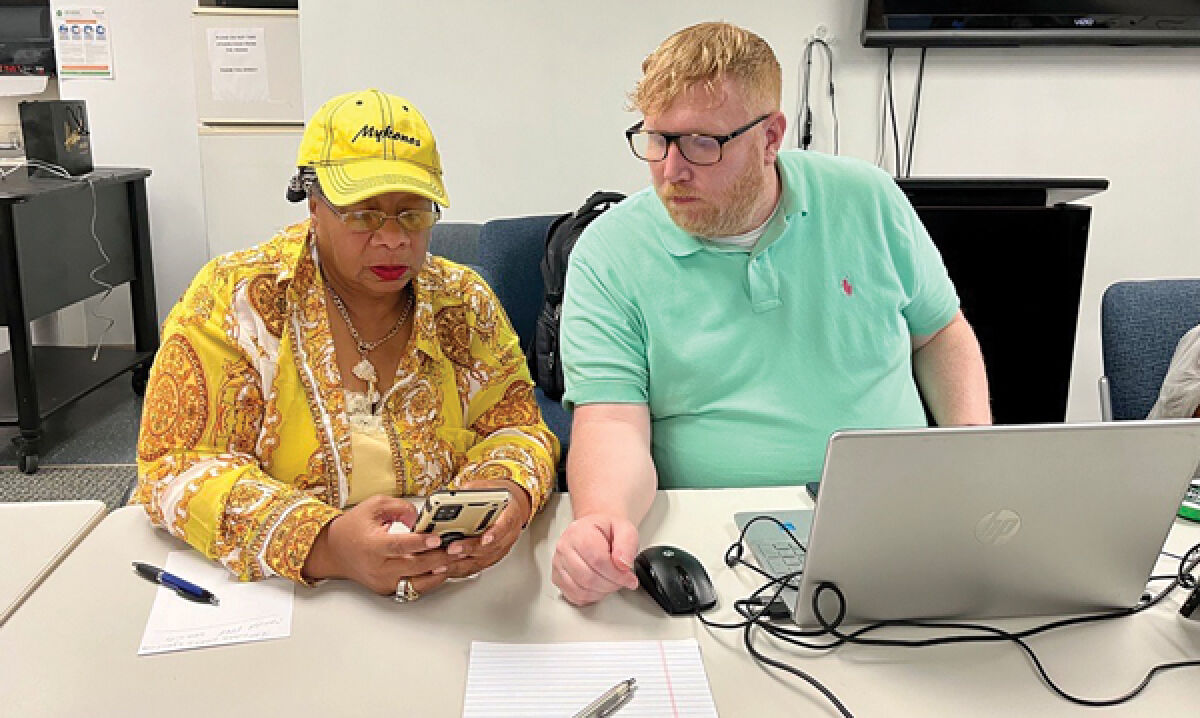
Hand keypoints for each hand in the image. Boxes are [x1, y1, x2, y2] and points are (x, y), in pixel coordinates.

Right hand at [302, 495, 451, 595]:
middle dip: (438, 558)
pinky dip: (429, 579)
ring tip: (454, 560)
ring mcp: (383, 581)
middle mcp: (378, 567)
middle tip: (456, 548)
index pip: (399, 546)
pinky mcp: (387, 589)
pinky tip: (442, 569)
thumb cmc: (353, 528)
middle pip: (413, 566)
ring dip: (438, 572)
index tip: (436, 538)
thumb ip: (400, 507)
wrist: (335, 551)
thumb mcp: (375, 506)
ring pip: (416, 582)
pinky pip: (413, 587)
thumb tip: (422, 517)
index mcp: (372, 545)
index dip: (420, 543)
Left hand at [441, 478, 532, 578]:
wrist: (513, 508)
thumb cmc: (501, 498)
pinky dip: (460, 570)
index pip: (506, 525)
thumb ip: (473, 490)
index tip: (485, 538)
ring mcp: (500, 548)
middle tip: (452, 548)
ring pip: (482, 560)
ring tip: (443, 563)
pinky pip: (477, 566)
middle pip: (490, 547)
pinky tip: (446, 569)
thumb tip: (454, 494)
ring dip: (461, 563)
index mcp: (511, 514)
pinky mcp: (491, 558)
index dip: (496, 533)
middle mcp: (508, 535)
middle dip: (470, 549)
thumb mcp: (489, 486)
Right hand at [551, 513, 639, 605]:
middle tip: (622, 581)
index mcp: (580, 532)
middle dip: (611, 584)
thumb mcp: (625, 529)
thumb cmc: (608, 531)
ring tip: (611, 582)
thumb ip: (627, 545)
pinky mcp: (558, 577)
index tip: (629, 578)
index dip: (617, 574)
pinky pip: (574, 596)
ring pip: (581, 590)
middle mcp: (564, 547)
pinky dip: (591, 597)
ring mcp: (558, 563)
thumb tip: (622, 565)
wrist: (596, 530)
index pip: (597, 560)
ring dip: (602, 592)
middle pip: (588, 577)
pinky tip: (600, 587)